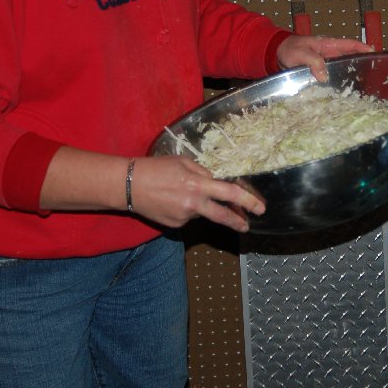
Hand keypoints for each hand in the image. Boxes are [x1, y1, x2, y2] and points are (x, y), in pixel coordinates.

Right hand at [130, 155, 264, 231]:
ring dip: (200, 206)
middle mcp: (193, 204)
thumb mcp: (183, 162)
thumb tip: (215, 181)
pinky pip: (187, 217)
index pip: (230, 194)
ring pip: (201, 213)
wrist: (127, 185)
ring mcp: (184, 217)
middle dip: (238, 221)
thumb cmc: (155, 168)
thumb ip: (203, 172)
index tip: (260, 208)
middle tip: (247, 225)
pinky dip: (185, 210)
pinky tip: (171, 201)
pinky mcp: (174, 225)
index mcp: (198, 184)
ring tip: (179, 193)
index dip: (248, 201)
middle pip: (222, 216)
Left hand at [276, 35, 373, 81]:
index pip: (350, 44)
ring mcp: (327, 63)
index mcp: (329, 44)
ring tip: (366, 86)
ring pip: (344, 68)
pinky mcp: (322, 72)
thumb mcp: (300, 54)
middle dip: (363, 63)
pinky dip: (341, 81)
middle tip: (376, 74)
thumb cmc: (290, 50)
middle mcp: (331, 53)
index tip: (375, 54)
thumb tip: (325, 76)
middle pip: (351, 57)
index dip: (363, 48)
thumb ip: (313, 62)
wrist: (278, 54)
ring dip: (353, 74)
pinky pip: (335, 76)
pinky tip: (346, 91)